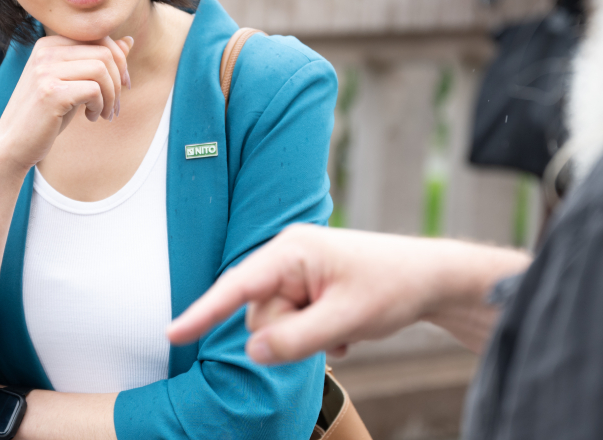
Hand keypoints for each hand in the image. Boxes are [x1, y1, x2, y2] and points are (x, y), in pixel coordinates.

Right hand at [0, 35, 131, 172]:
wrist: (13, 145)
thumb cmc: (46, 114)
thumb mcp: (74, 83)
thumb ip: (97, 61)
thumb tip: (128, 41)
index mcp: (49, 44)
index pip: (99, 38)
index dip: (120, 62)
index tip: (123, 86)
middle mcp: (45, 52)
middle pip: (104, 53)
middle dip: (119, 81)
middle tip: (114, 106)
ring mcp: (45, 70)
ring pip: (102, 69)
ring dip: (111, 95)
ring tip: (104, 113)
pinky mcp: (50, 92)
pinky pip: (94, 89)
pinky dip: (100, 105)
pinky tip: (91, 118)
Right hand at [167, 225, 529, 362]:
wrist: (430, 280)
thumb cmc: (392, 287)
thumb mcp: (346, 320)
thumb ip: (295, 339)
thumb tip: (251, 350)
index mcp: (291, 251)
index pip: (237, 286)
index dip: (203, 312)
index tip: (173, 334)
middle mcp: (287, 256)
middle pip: (259, 315)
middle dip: (289, 333)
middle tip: (334, 327)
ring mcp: (297, 273)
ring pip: (276, 326)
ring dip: (306, 337)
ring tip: (343, 325)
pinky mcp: (307, 288)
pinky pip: (293, 326)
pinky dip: (318, 335)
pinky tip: (346, 327)